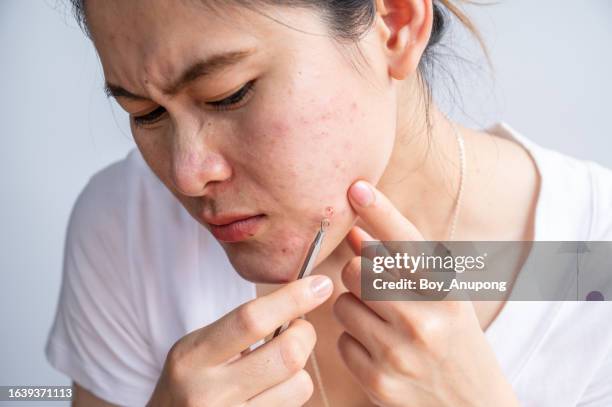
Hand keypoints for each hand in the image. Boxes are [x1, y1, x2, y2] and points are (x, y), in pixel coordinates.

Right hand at [147, 274, 332, 406]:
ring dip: (299, 370)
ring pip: (300, 385)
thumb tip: (300, 298)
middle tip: (299, 329)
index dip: (292, 299)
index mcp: (193, 357)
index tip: (320, 284)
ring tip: (277, 369)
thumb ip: (241, 328)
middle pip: (287, 355)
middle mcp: (209, 392)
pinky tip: (269, 392)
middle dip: (305, 334)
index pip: (251, 320)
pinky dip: (290, 393)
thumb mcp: (199, 348)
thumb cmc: (190, 381)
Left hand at [332, 180, 519, 406]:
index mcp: (447, 294)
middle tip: (376, 288)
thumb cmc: (457, 344)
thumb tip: (357, 231)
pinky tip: (379, 350)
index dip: (380, 210)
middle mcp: (423, 321)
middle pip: (357, 271)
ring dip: (354, 309)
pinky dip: (354, 341)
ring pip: (342, 305)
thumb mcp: (443, 300)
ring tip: (383, 323)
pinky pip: (341, 340)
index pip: (406, 243)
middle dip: (359, 274)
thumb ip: (400, 264)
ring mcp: (398, 353)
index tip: (357, 186)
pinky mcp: (376, 381)